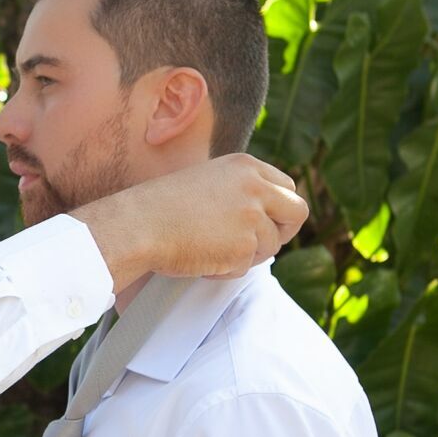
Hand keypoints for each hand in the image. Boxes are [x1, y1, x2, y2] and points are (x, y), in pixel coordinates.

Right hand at [69, 153, 306, 289]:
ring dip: (246, 255)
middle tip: (257, 243)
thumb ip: (239, 192)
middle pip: (298, 211)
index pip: (287, 186)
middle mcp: (255, 187)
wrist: (139, 225)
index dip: (279, 209)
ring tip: (210, 249)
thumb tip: (262, 217)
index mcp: (246, 166)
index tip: (266, 222)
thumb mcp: (207, 182)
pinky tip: (200, 258)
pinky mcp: (244, 246)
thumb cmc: (162, 207)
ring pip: (271, 245)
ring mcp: (252, 217)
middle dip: (282, 231)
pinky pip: (246, 267)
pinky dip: (225, 270)